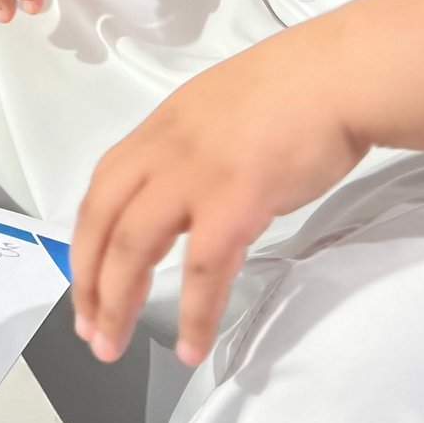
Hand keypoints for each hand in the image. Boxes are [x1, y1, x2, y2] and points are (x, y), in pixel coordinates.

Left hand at [69, 29, 365, 370]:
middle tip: (88, 329)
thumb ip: (190, 149)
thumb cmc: (294, 90)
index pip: (101, 189)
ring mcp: (196, 176)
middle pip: (102, 222)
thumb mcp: (217, 109)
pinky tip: (189, 346)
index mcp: (159, 128)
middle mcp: (164, 151)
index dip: (85, 240)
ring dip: (118, 303)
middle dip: (88, 282)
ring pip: (133, 248)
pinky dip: (193, 314)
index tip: (84, 280)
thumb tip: (181, 194)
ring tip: (112, 345)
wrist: (339, 76)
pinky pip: (202, 270)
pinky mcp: (236, 201)